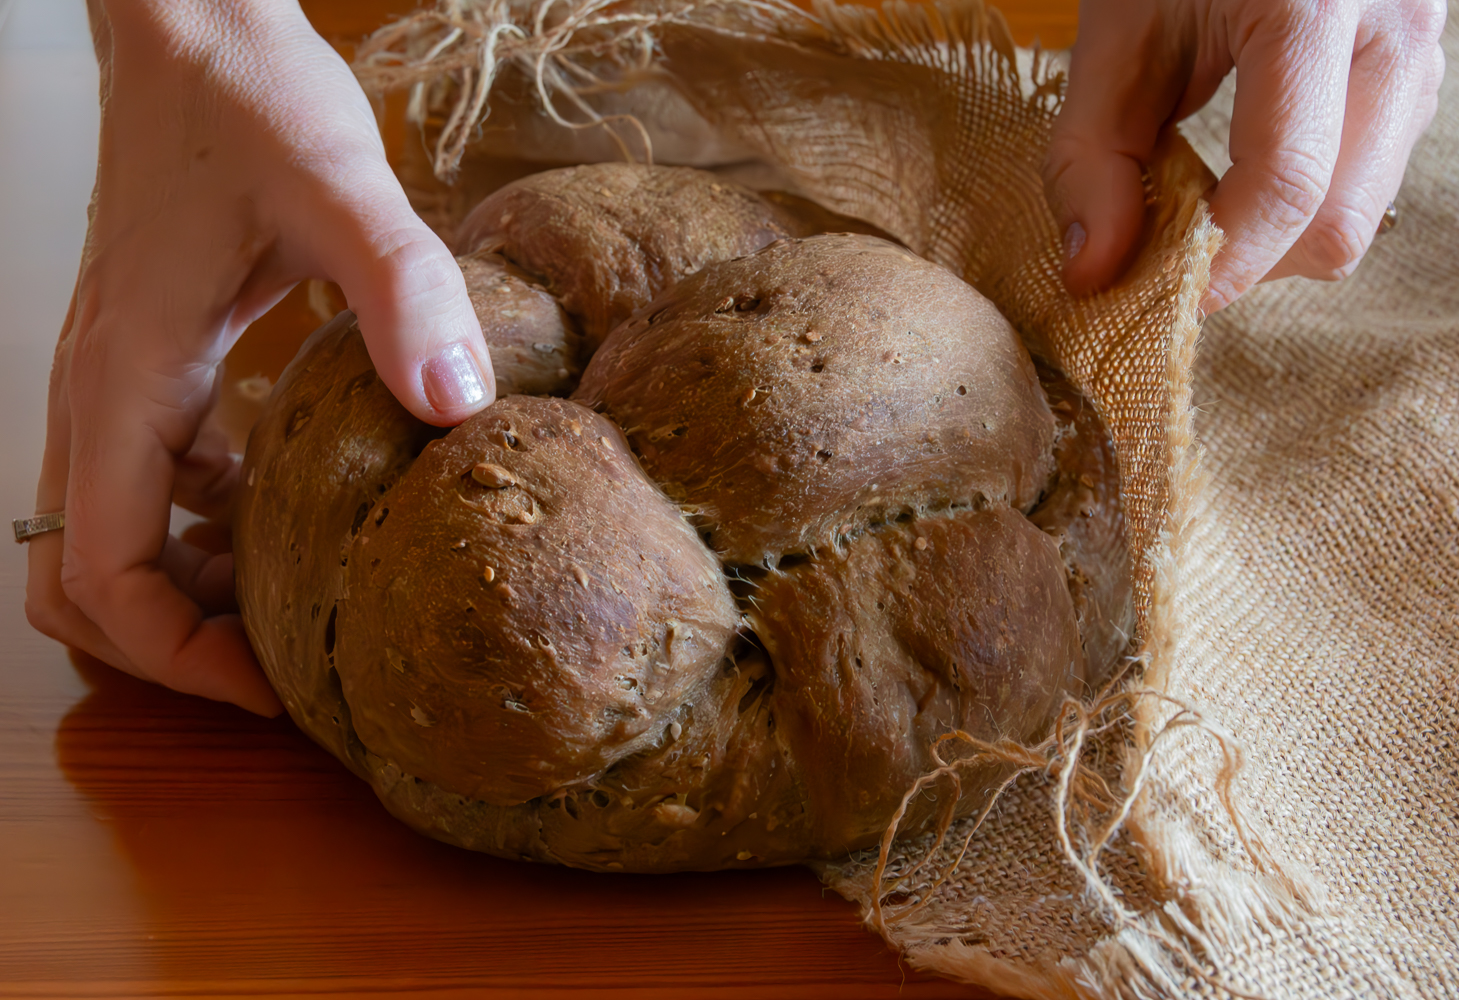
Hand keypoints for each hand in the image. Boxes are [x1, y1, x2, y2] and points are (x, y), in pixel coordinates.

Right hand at [25, 0, 494, 715]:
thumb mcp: (339, 189)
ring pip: (110, 537)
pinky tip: (291, 509)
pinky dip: (207, 523)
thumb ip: (400, 290)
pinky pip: (153, 479)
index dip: (173, 656)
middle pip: (81, 580)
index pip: (95, 574)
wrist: (195, 28)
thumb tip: (454, 401)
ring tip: (298, 604)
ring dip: (188, 590)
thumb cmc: (243, 97)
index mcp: (122, 380)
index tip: (272, 686)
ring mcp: (117, 381)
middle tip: (282, 662)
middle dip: (168, 643)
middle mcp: (97, 395)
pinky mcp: (154, 359)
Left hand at [1044, 0, 1446, 312]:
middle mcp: (1396, 30)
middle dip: (1249, 262)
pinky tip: (1243, 174)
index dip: (1218, 264)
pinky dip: (1298, 208)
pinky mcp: (1421, 73)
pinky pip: (1368, 182)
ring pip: (1362, 214)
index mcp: (1315, 6)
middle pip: (1338, 223)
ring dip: (1274, 240)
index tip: (1152, 298)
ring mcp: (1426, 52)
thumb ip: (1091, 157)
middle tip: (1170, 252)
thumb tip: (1094, 274)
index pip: (1287, 184)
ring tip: (1203, 202)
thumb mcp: (1117, 33)